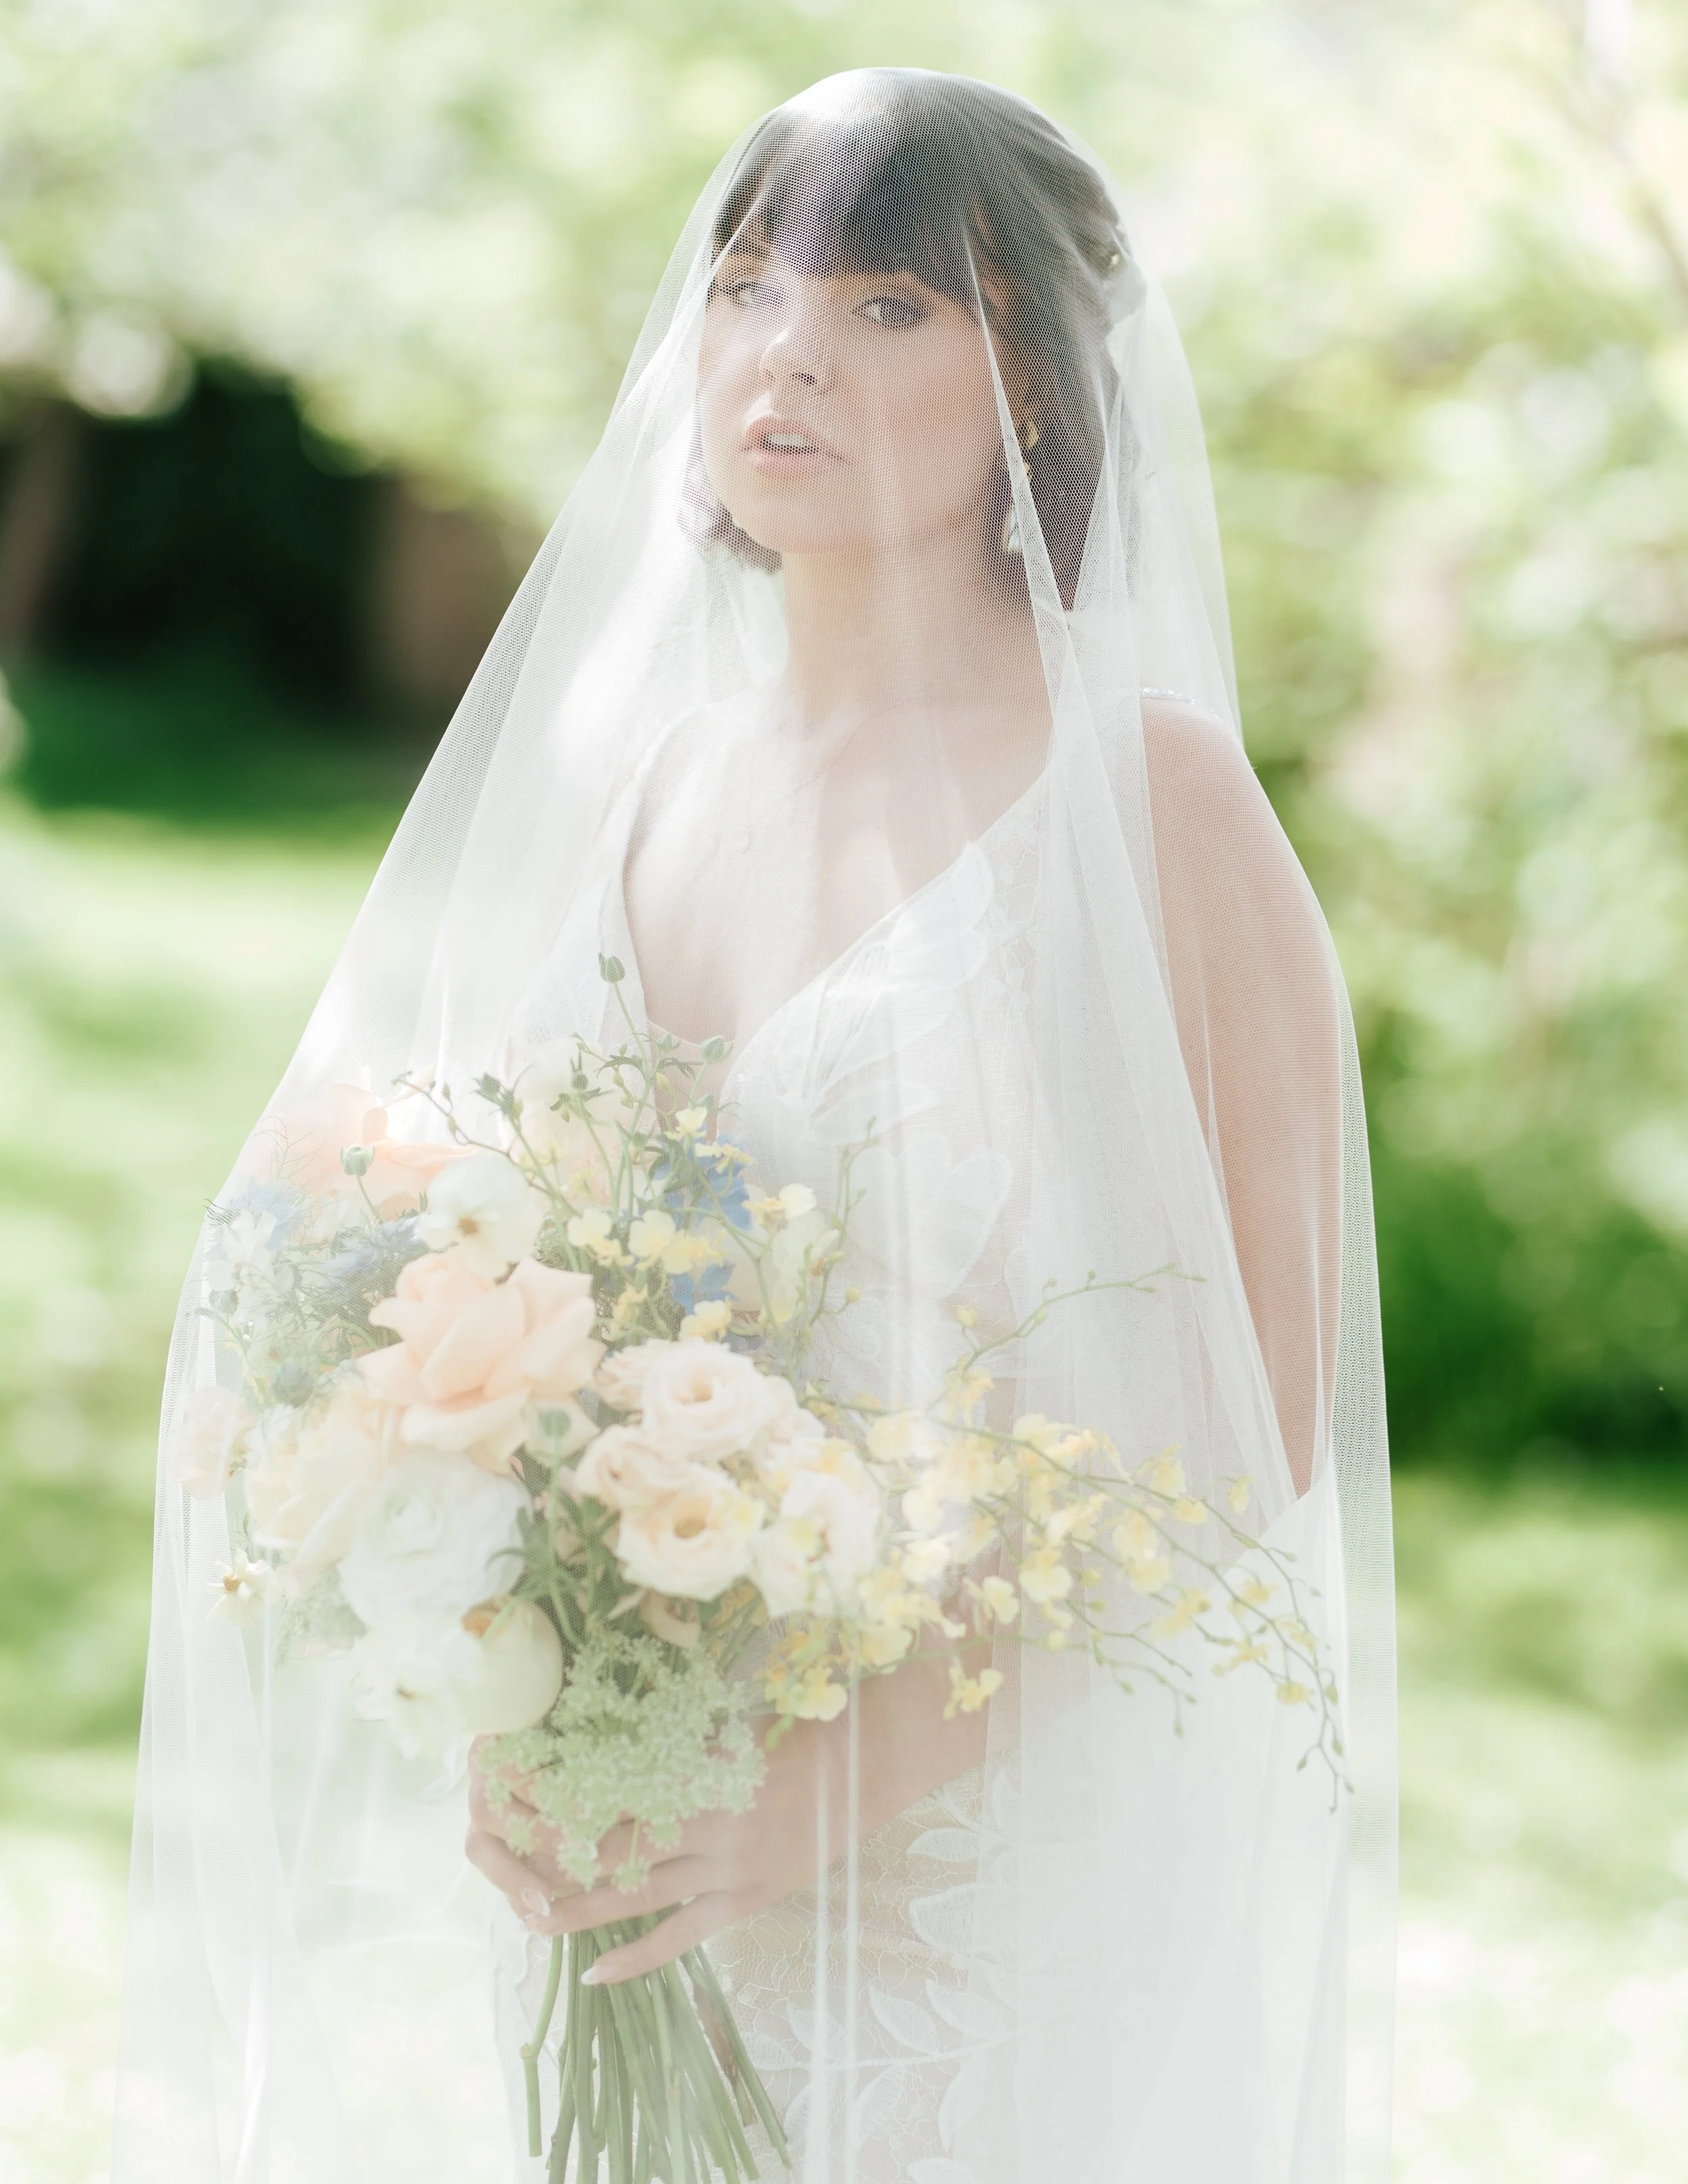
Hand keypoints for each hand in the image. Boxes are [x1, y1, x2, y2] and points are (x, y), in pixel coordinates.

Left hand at [464, 1644, 990, 1983]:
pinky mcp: (745, 1902)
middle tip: (501, 1853)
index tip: (510, 1785)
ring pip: (635, 1898)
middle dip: (552, 1851)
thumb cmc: (797, 1724)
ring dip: (578, 1909)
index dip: (555, 1792)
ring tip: (529, 1919)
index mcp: (697, 1767)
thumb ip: (674, 1730)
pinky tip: (596, 1973)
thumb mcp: (728, 1717)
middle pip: (609, 1847)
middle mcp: (704, 1824)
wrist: (869, 1764)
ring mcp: (725, 1871)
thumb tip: (606, 1720)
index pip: (605, 1788)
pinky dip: (637, 1959)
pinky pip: (680, 1938)